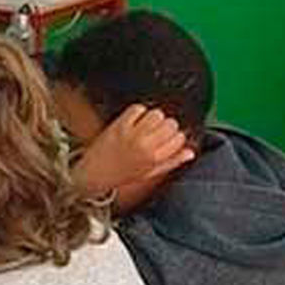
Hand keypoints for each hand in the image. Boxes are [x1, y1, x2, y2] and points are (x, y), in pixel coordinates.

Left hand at [73, 104, 194, 197]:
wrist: (94, 174)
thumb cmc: (121, 175)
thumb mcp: (150, 173)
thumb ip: (172, 162)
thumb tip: (190, 152)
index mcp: (155, 158)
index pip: (179, 138)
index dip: (176, 137)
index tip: (170, 139)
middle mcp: (145, 145)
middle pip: (170, 123)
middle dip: (167, 126)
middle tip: (157, 133)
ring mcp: (132, 133)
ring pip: (156, 113)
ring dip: (154, 118)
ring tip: (145, 127)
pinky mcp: (119, 125)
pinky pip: (138, 109)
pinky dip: (138, 112)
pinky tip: (134, 122)